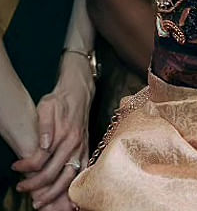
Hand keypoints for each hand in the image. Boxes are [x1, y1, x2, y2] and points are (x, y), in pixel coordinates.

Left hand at [13, 54, 91, 206]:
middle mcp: (75, 143)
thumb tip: (42, 144)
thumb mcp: (47, 106)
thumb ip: (44, 126)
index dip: (26, 166)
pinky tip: (64, 195)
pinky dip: (73, 187)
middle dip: (36, 186)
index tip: (15, 166)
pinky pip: (81, 172)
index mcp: (65, 134)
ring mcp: (82, 148)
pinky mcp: (86, 149)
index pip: (41, 159)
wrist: (79, 92)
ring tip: (40, 202)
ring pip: (69, 178)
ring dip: (54, 193)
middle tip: (22, 188)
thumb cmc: (60, 100)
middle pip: (54, 173)